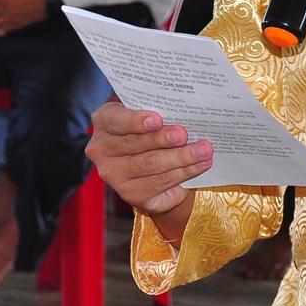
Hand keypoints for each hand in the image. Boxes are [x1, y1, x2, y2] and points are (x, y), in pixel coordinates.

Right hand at [87, 102, 210, 228]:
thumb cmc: (147, 126)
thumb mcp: (146, 112)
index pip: (116, 120)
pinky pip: (161, 184)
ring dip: (181, 158)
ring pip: (151, 166)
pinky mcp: (132, 195)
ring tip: (204, 150)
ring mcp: (114, 176)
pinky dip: (184, 173)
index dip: (136, 121)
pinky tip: (200, 165)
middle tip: (185, 135)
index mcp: (103, 121)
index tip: (157, 119)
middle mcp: (101, 150)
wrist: (148, 158)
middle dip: (164, 140)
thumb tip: (183, 111)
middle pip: (136, 145)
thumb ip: (156, 110)